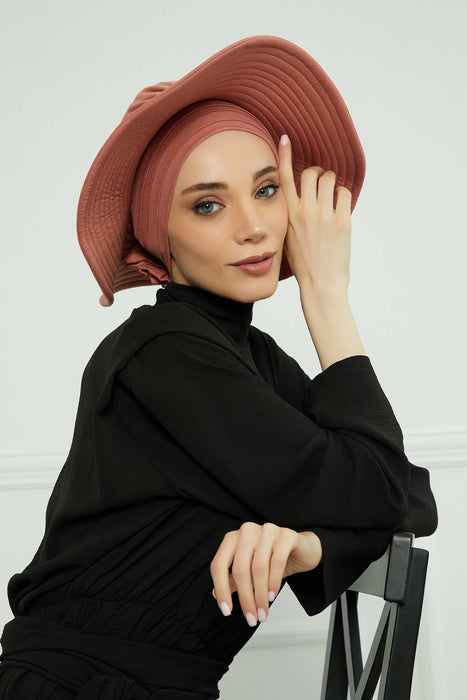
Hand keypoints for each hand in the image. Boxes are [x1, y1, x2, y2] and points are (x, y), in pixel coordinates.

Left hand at [210, 522, 321, 626]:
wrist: (301, 550)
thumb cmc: (271, 560)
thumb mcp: (249, 571)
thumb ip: (233, 579)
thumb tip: (216, 595)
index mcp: (232, 539)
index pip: (219, 565)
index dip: (221, 589)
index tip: (226, 611)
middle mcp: (247, 531)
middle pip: (240, 569)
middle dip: (245, 598)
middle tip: (251, 618)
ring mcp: (266, 530)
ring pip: (258, 568)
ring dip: (260, 595)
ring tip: (263, 612)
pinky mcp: (285, 535)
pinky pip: (277, 561)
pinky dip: (273, 582)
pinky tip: (272, 596)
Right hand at [278, 134, 352, 295]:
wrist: (320, 284)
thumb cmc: (304, 264)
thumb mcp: (288, 236)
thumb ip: (293, 214)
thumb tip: (303, 197)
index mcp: (288, 216)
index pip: (284, 178)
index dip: (284, 155)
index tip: (285, 139)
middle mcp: (305, 212)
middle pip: (311, 173)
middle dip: (317, 173)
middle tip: (320, 182)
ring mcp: (325, 216)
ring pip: (329, 179)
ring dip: (331, 181)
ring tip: (331, 194)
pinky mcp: (342, 222)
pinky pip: (344, 193)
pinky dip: (343, 195)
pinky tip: (340, 206)